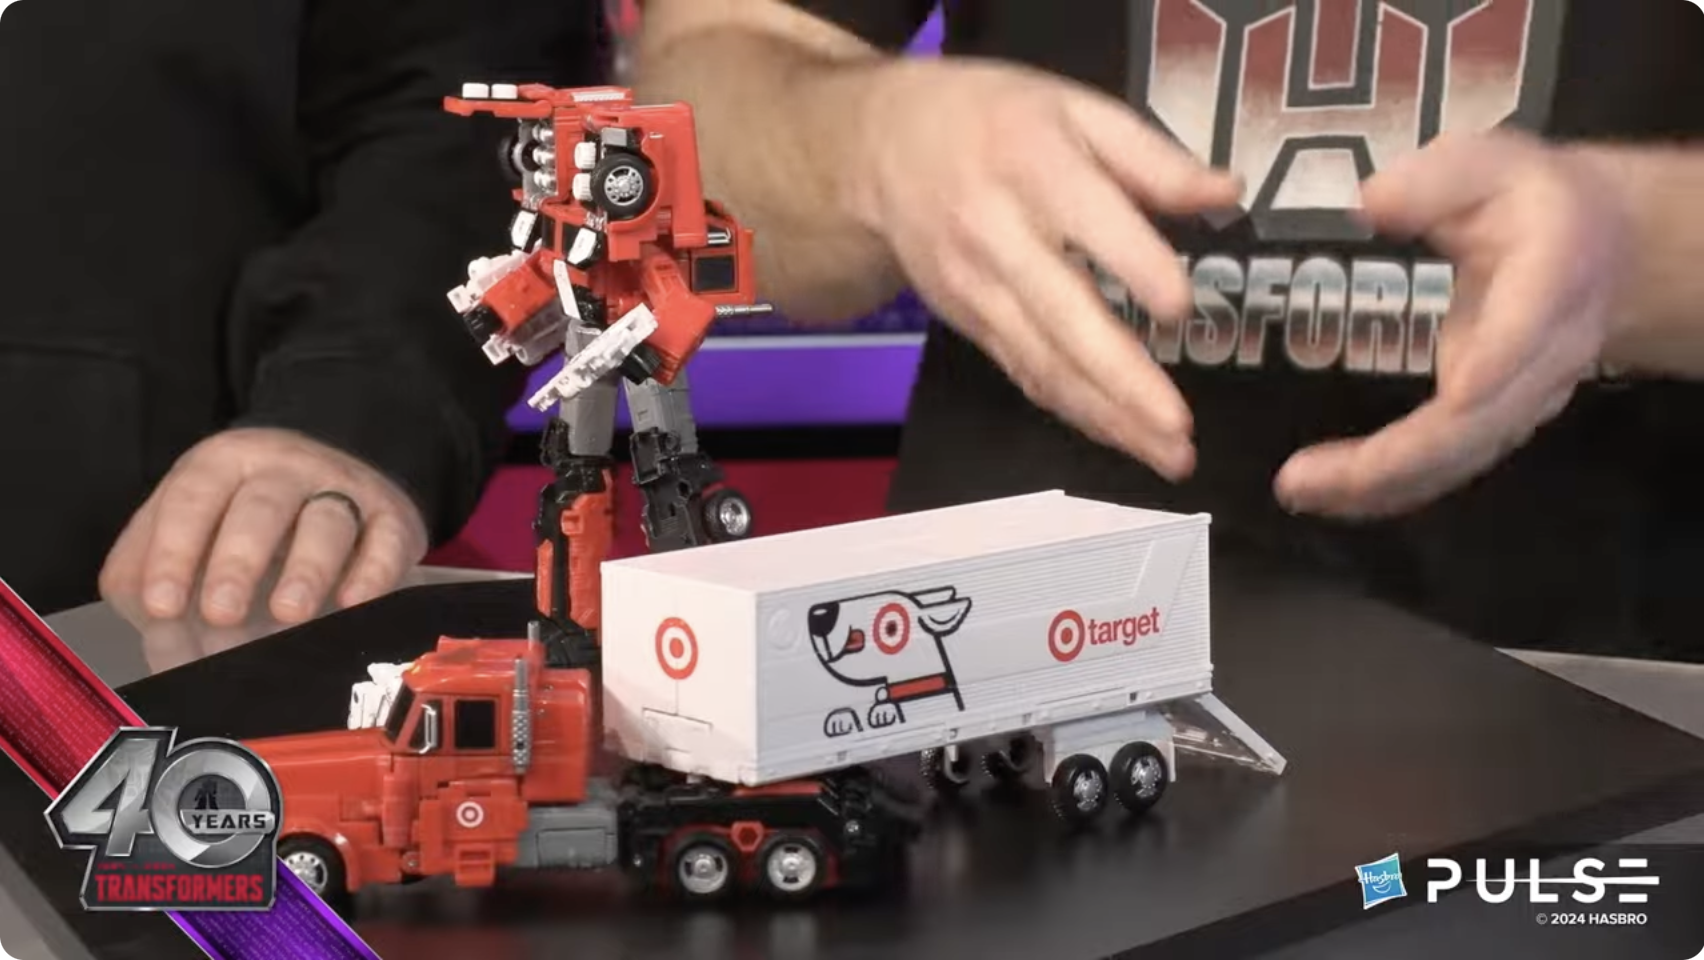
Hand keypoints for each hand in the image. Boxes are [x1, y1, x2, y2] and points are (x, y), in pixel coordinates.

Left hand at [100, 427, 428, 627]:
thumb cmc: (241, 519)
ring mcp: (346, 489)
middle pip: (262, 507)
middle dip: (238, 561)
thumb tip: (153, 622)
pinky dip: (373, 571)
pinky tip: (352, 602)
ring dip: (307, 567)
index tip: (162, 606)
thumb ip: (148, 568)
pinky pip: (387, 541)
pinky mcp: (394, 518)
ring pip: (328, 519)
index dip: (174, 552)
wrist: (335, 474)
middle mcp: (286, 467)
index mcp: (223, 463)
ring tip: (288, 614)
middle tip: (221, 613)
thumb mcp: (185, 526)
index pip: (193, 500)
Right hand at [845, 59, 1243, 479]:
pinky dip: (1077, 412)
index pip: (1089, 223)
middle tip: (1179, 428)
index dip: (1135, 266)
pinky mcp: (971, 325)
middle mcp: (1000, 237)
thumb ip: (1150, 156)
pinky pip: (1027, 375)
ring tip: (1169, 456)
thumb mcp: (1074, 107)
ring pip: (1044, 365)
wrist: (884, 151)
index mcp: (1034, 167)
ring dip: (1108, 417)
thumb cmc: (996, 121)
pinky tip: (1123, 437)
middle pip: (1062, 319)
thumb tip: (1225, 193)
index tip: (1180, 307)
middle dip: (1123, 382)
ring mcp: (979, 291)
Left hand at [1274, 131, 1630, 518]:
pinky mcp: (1496, 424)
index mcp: (1547, 288)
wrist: (1596, 249)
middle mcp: (1541, 363)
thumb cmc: (1526, 201)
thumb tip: (1369, 204)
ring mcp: (1521, 403)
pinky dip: (1389, 489)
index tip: (1419, 412)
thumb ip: (1434, 181)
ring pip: (1457, 462)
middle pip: (1471, 430)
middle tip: (1297, 479)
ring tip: (1298, 492)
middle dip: (1387, 464)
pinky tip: (1329, 495)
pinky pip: (1446, 467)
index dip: (1475, 381)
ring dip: (1378, 490)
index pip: (1512, 348)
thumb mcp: (1486, 165)